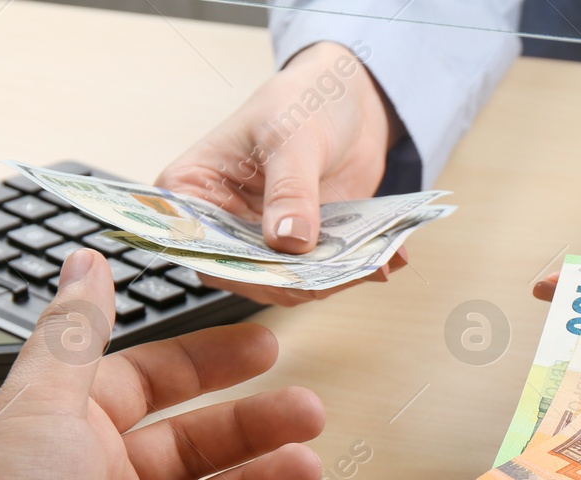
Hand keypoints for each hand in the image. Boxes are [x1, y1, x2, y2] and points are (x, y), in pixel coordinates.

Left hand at [0, 250, 324, 479]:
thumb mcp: (37, 404)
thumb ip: (76, 334)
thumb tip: (86, 266)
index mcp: (66, 434)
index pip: (151, 384)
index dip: (208, 364)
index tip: (265, 349)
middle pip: (198, 447)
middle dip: (257, 427)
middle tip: (309, 413)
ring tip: (305, 468)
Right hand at [156, 41, 406, 307]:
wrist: (345, 98)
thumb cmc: (300, 100)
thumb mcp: (292, 138)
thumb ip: (289, 190)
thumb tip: (289, 241)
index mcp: (193, 191)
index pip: (202, 246)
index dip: (241, 269)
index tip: (284, 275)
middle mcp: (223, 224)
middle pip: (251, 274)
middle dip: (299, 279)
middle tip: (342, 272)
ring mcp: (264, 239)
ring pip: (293, 281)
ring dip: (334, 278)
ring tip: (373, 262)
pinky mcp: (303, 246)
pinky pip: (325, 272)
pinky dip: (355, 269)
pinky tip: (387, 258)